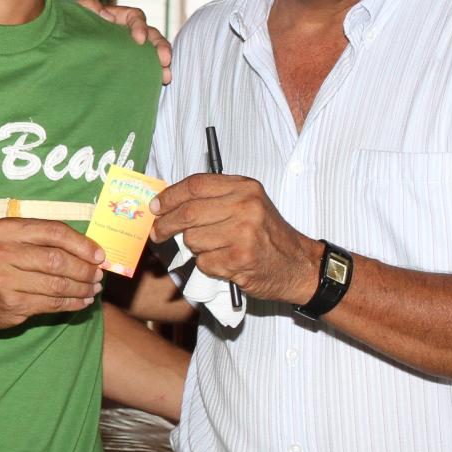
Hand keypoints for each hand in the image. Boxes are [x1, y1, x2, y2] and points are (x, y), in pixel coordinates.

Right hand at [0, 218, 104, 330]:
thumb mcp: (10, 242)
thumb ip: (43, 240)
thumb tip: (89, 250)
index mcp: (7, 230)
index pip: (54, 231)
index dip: (82, 244)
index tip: (99, 255)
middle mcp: (3, 252)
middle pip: (57, 259)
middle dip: (84, 269)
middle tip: (98, 275)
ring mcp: (5, 279)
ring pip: (57, 284)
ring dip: (81, 288)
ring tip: (93, 289)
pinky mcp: (11, 303)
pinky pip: (51, 303)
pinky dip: (72, 303)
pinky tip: (81, 301)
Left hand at [71, 0, 172, 83]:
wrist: (53, 44)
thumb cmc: (63, 25)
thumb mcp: (72, 11)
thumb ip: (87, 6)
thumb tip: (107, 15)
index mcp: (116, 18)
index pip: (135, 17)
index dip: (140, 26)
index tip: (138, 40)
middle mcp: (125, 34)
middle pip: (151, 35)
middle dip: (160, 47)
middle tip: (164, 61)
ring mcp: (126, 51)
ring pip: (151, 54)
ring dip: (161, 63)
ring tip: (166, 77)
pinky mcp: (123, 67)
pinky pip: (141, 69)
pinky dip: (151, 75)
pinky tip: (157, 84)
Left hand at [151, 174, 323, 305]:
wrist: (297, 264)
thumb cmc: (266, 235)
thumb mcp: (248, 204)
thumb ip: (214, 199)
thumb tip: (165, 204)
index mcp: (244, 187)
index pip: (195, 185)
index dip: (169, 196)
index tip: (154, 207)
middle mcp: (245, 206)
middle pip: (187, 212)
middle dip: (165, 225)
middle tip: (157, 233)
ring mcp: (243, 233)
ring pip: (192, 240)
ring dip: (195, 249)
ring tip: (214, 249)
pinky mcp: (240, 259)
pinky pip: (204, 262)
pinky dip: (208, 266)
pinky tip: (225, 263)